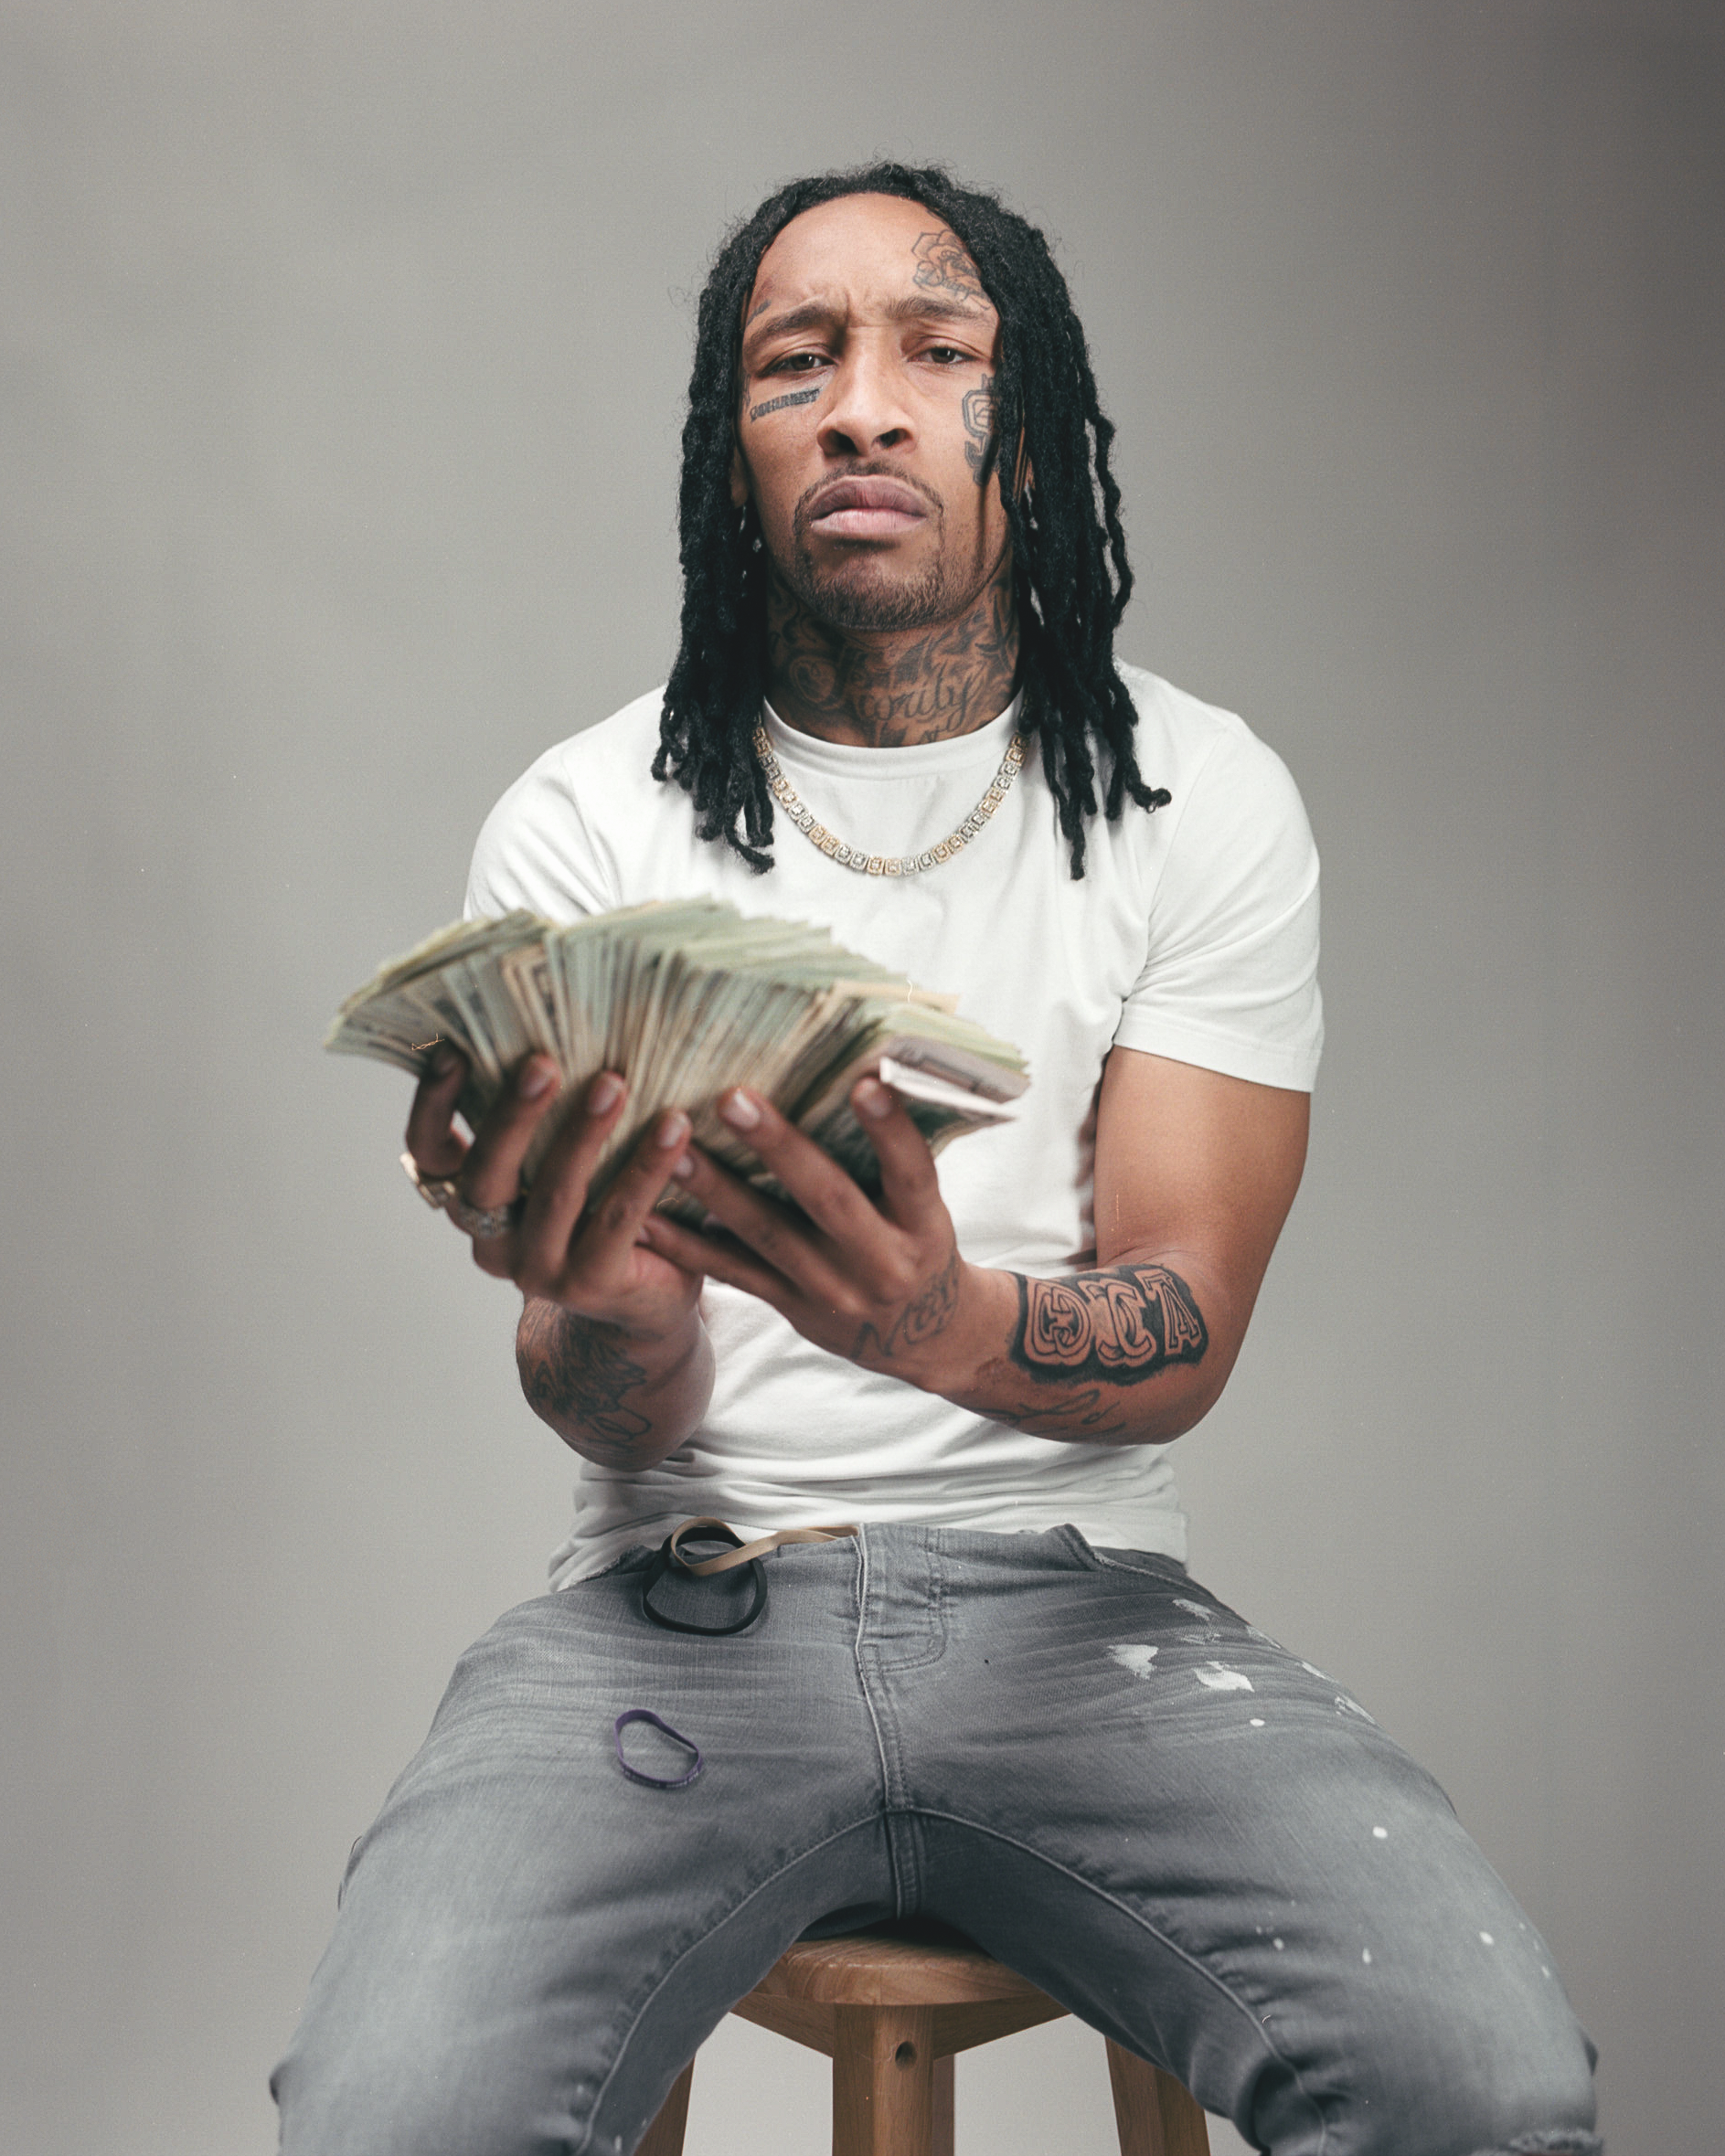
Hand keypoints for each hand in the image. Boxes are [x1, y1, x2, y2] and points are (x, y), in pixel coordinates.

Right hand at [403, 1048, 703, 1342]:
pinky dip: (646, 1169)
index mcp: (474, 1201)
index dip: (432, 1105)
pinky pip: (617, 1220)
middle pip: (483, 1175)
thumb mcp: (562, 1164)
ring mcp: (539, 1269)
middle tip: (542, 1062)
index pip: (429, 1153)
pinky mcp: (591, 1285)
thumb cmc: (602, 1210)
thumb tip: (561, 1021)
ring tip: (614, 1083)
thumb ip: (548, 1118)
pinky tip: (674, 1128)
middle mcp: (492, 1240)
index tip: (453, 1051)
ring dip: (583, 1134)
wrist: (645, 1303)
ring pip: (553, 1195)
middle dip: (512, 1115)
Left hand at [640, 1076, 1000, 1385]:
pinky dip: (689, 1247)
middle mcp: (883, 1262)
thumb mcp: (930, 1206)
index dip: (889, 1129)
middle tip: (732, 1099)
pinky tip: (647, 1219)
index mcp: (924, 1226)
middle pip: (829, 1201)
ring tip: (675, 1152)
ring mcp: (834, 1291)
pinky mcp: (792, 1307)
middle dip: (780, 1149)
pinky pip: (735, 1274)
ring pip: (769, 1236)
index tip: (863, 1080)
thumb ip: (895, 1157)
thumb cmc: (919, 1240)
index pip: (912, 1172)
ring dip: (718, 1192)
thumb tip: (862, 1069)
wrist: (924, 1335)